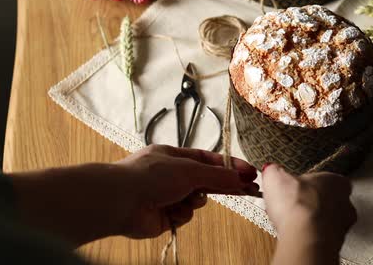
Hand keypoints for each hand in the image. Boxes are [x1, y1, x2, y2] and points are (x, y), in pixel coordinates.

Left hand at [113, 145, 258, 238]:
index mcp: (174, 156)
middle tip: (251, 188)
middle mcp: (171, 175)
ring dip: (195, 200)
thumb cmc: (150, 176)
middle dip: (226, 185)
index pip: (209, 160)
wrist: (121, 201)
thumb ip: (217, 175)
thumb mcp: (189, 169)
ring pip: (197, 200)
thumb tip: (240, 177)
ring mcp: (168, 195)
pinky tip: (169, 210)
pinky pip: (185, 215)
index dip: (230, 166)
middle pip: (207, 180)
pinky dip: (181, 213)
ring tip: (186, 198)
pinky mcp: (165, 215)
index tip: (250, 172)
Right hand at [262, 164, 355, 264]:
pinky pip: (322, 237)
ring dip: (312, 221)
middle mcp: (346, 202)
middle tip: (294, 206)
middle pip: (328, 200)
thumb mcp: (276, 178)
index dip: (309, 184)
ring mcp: (343, 225)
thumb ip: (274, 171)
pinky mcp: (337, 244)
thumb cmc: (297, 203)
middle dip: (312, 203)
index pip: (326, 179)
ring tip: (292, 223)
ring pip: (327, 220)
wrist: (305, 235)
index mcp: (336, 181)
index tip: (295, 188)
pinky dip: (311, 235)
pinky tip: (297, 235)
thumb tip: (271, 169)